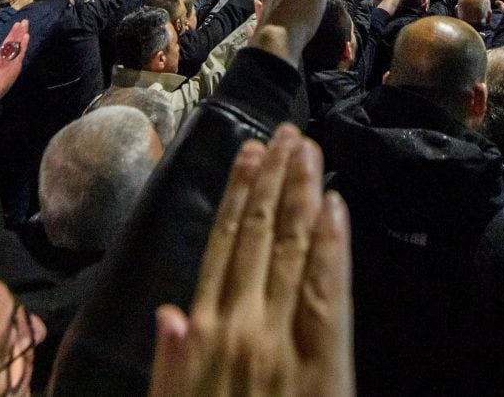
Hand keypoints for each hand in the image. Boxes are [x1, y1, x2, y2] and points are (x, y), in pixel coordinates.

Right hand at [0, 20, 29, 97]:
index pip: (6, 44)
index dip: (11, 34)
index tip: (16, 26)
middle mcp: (4, 57)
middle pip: (12, 41)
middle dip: (18, 31)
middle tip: (23, 21)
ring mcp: (9, 61)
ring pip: (16, 45)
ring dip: (21, 33)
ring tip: (25, 24)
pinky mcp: (14, 66)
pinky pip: (20, 53)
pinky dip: (23, 44)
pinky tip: (26, 36)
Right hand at [149, 125, 352, 396]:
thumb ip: (172, 370)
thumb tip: (168, 314)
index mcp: (207, 336)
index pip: (224, 248)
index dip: (238, 198)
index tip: (248, 155)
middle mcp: (245, 327)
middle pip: (262, 238)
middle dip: (275, 182)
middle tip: (287, 133)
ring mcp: (286, 342)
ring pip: (293, 252)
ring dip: (302, 197)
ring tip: (308, 151)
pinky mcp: (326, 363)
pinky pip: (328, 294)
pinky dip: (332, 247)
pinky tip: (335, 208)